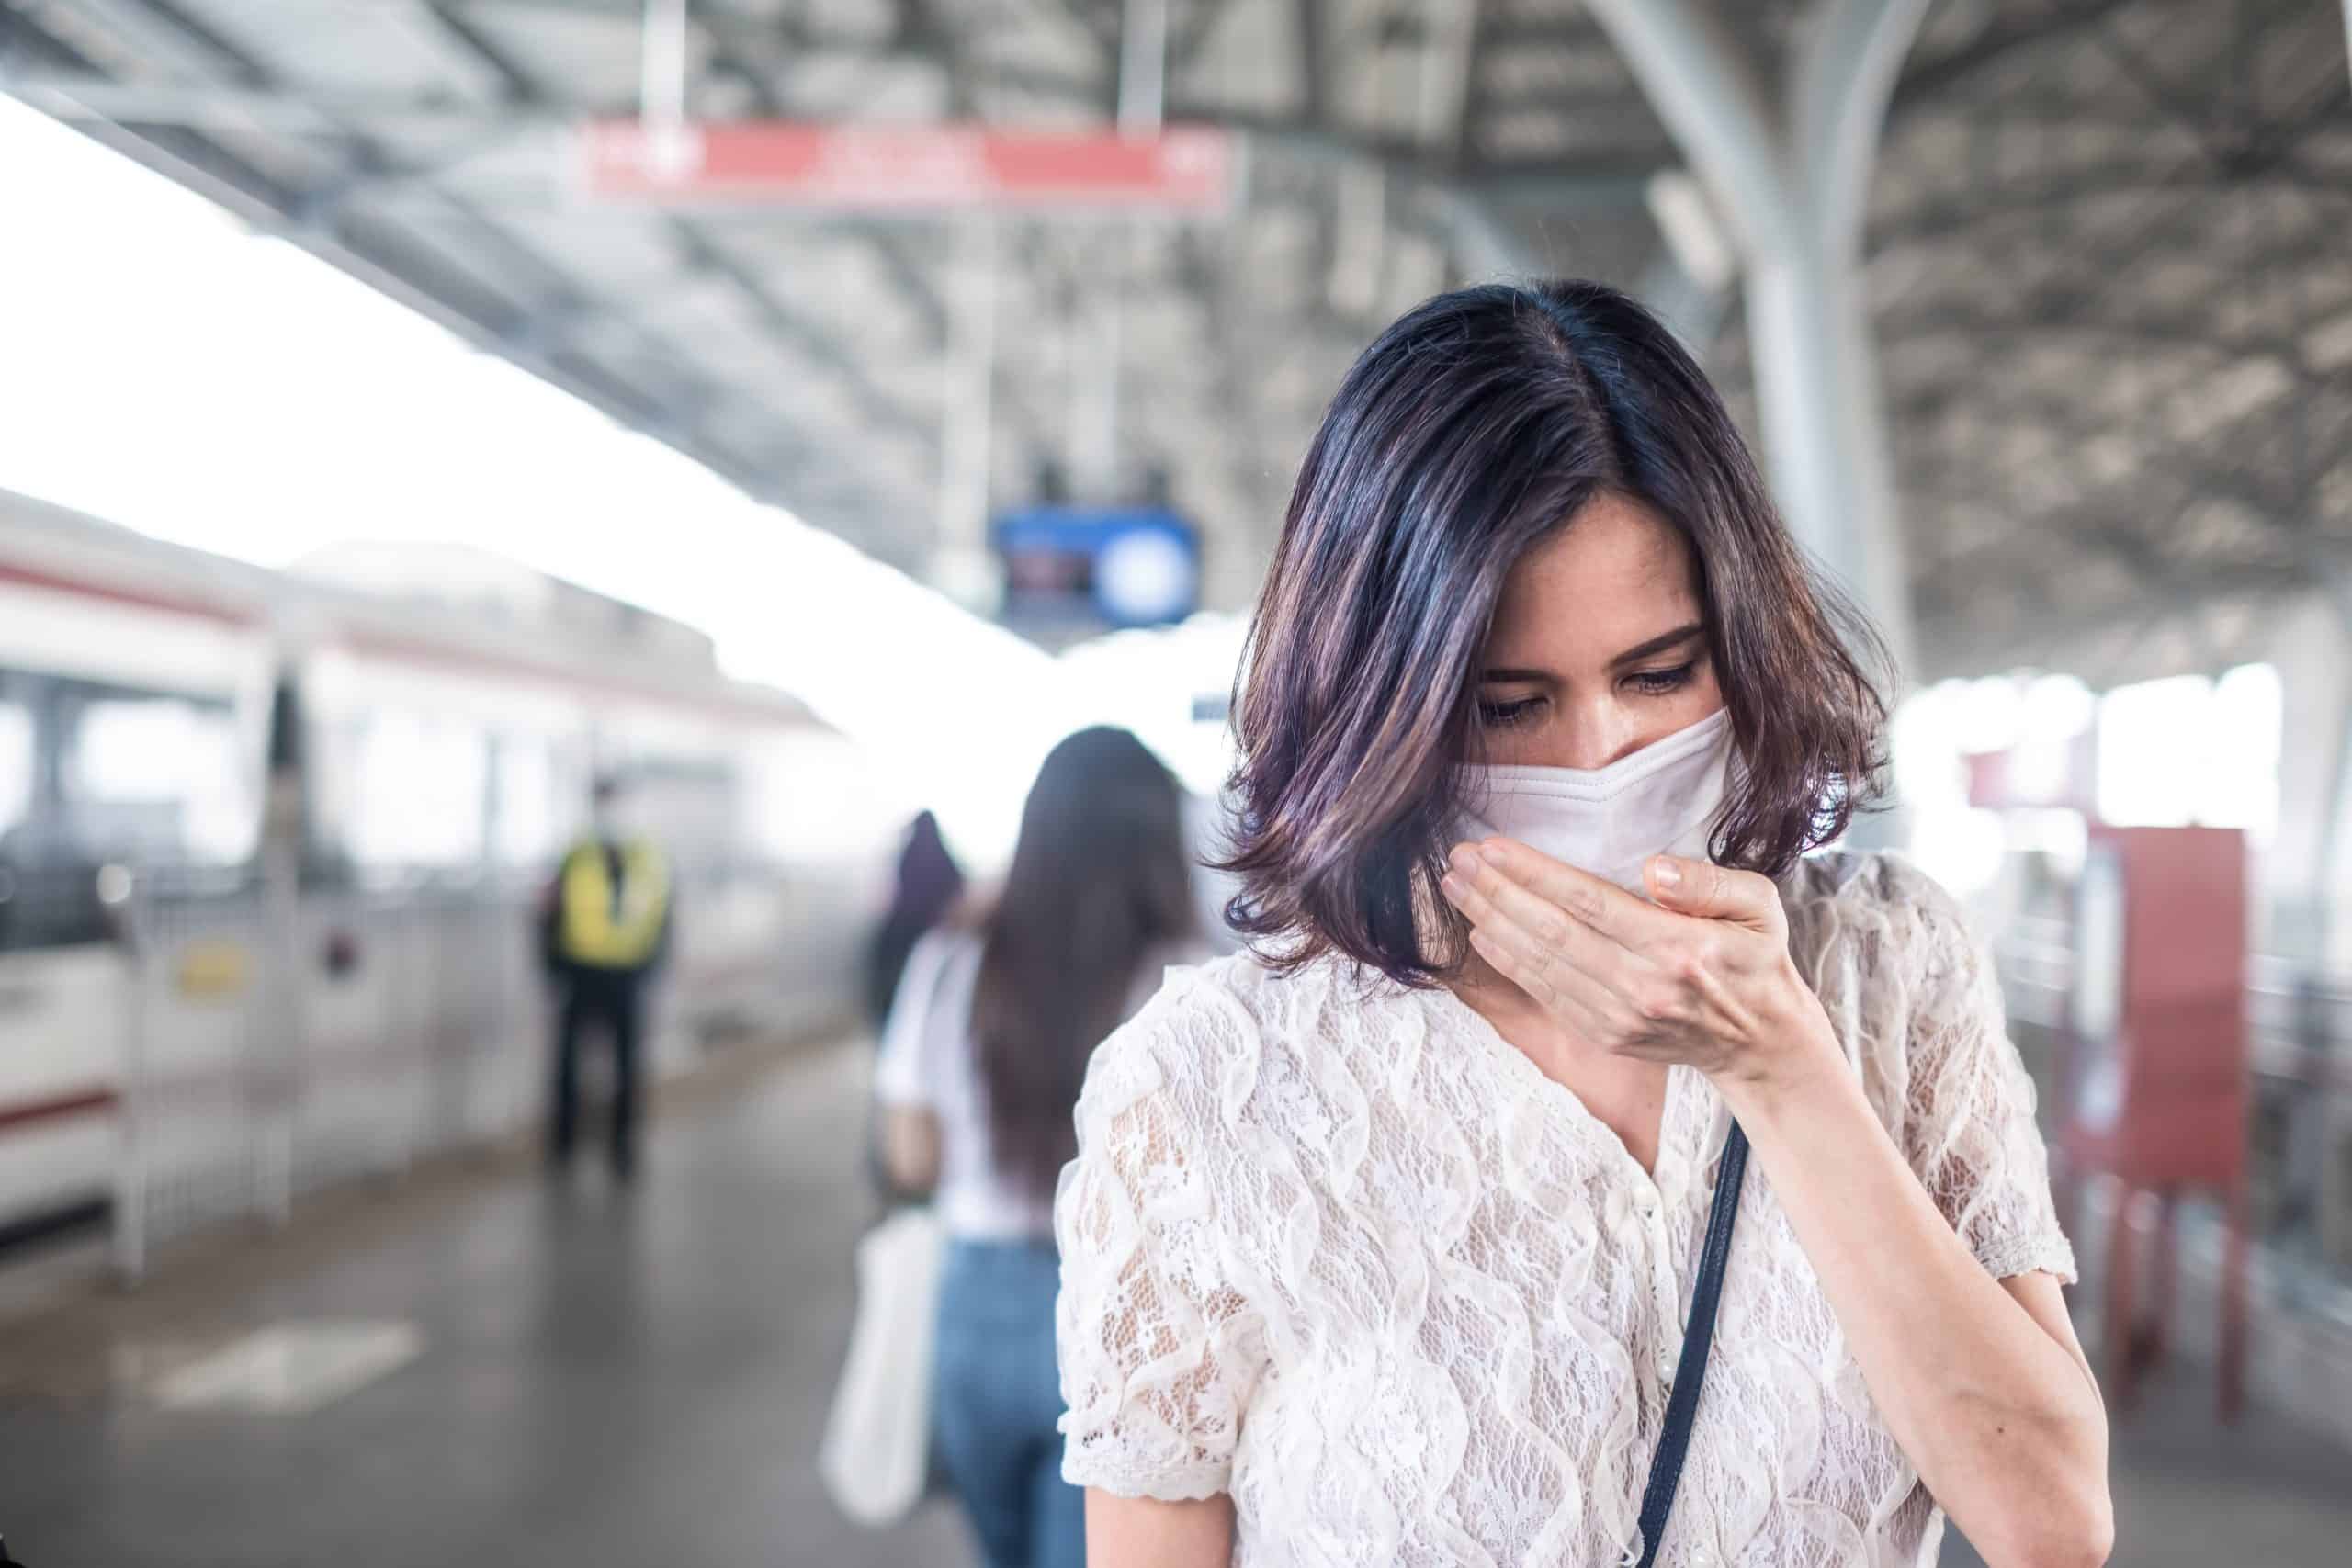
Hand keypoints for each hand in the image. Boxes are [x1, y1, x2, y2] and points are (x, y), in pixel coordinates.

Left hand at [1437, 838, 1841, 1096]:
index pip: (1588, 903)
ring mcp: (1618, 1017)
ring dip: (1490, 923)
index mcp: (1677, 948)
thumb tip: (1654, 869)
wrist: (1760, 1040)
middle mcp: (1641, 987)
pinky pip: (1545, 994)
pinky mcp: (1604, 1035)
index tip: (1491, 847)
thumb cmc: (1756, 958)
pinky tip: (1482, 934)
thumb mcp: (1760, 906)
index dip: (1533, 874)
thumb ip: (1709, 883)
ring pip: (1540, 964)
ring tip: (1456, 888)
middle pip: (1550, 933)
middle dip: (1496, 893)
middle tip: (1456, 860)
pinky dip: (1509, 964)